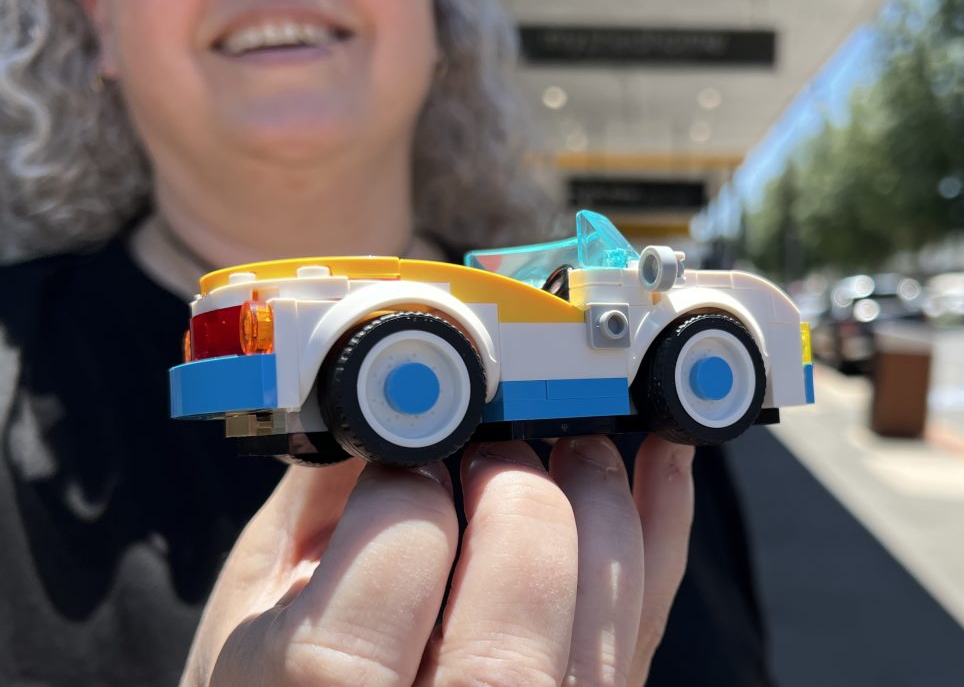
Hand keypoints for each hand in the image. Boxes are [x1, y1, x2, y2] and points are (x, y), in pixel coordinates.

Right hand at [181, 435, 695, 685]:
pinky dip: (663, 521)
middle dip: (515, 476)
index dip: (413, 468)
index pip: (409, 530)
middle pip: (528, 556)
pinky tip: (659, 459)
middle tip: (489, 451)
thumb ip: (312, 507)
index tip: (406, 449)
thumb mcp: (244, 620)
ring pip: (608, 581)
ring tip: (566, 447)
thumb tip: (386, 400)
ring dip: (597, 485)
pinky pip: (650, 613)